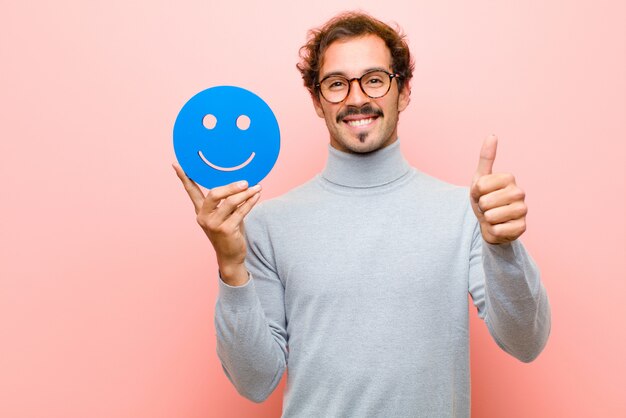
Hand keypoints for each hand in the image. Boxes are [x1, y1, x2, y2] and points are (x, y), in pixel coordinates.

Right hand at [173, 163, 260, 284]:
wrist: (230, 256)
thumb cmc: (228, 232)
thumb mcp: (223, 215)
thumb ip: (225, 201)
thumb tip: (239, 182)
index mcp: (200, 211)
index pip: (191, 191)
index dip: (184, 177)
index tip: (176, 164)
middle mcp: (204, 217)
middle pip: (213, 194)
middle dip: (230, 186)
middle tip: (245, 181)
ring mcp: (214, 224)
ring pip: (230, 202)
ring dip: (245, 194)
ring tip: (256, 187)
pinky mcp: (226, 230)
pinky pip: (241, 211)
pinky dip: (250, 202)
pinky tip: (256, 195)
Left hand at [470, 135, 527, 244]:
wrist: (490, 223)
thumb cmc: (485, 198)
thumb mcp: (480, 179)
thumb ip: (486, 159)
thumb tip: (492, 135)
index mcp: (509, 178)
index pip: (480, 186)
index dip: (476, 192)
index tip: (482, 193)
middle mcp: (520, 192)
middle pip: (486, 202)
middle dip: (481, 207)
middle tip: (488, 207)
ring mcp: (523, 211)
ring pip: (491, 217)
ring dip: (487, 219)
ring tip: (493, 216)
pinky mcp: (522, 228)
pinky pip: (497, 230)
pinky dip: (493, 231)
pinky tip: (500, 226)